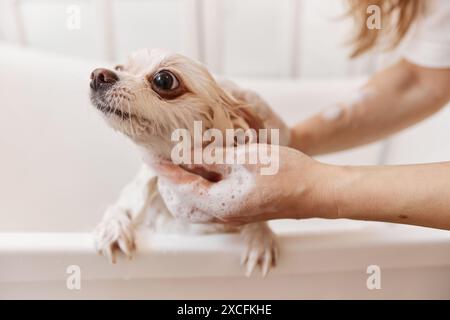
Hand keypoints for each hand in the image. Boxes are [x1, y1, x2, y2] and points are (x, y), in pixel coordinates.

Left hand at [155, 144, 338, 223]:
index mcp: (221, 203)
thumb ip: (212, 157)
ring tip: (184, 157)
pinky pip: (214, 197)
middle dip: (171, 178)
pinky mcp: (243, 207)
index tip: (148, 155)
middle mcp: (224, 214)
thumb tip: (186, 154)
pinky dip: (204, 182)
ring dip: (187, 180)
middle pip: (185, 199)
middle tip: (164, 156)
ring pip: (199, 199)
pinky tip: (209, 164)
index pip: (181, 186)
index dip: (163, 169)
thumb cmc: (286, 174)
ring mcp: (234, 213)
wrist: (316, 191)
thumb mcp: (245, 159)